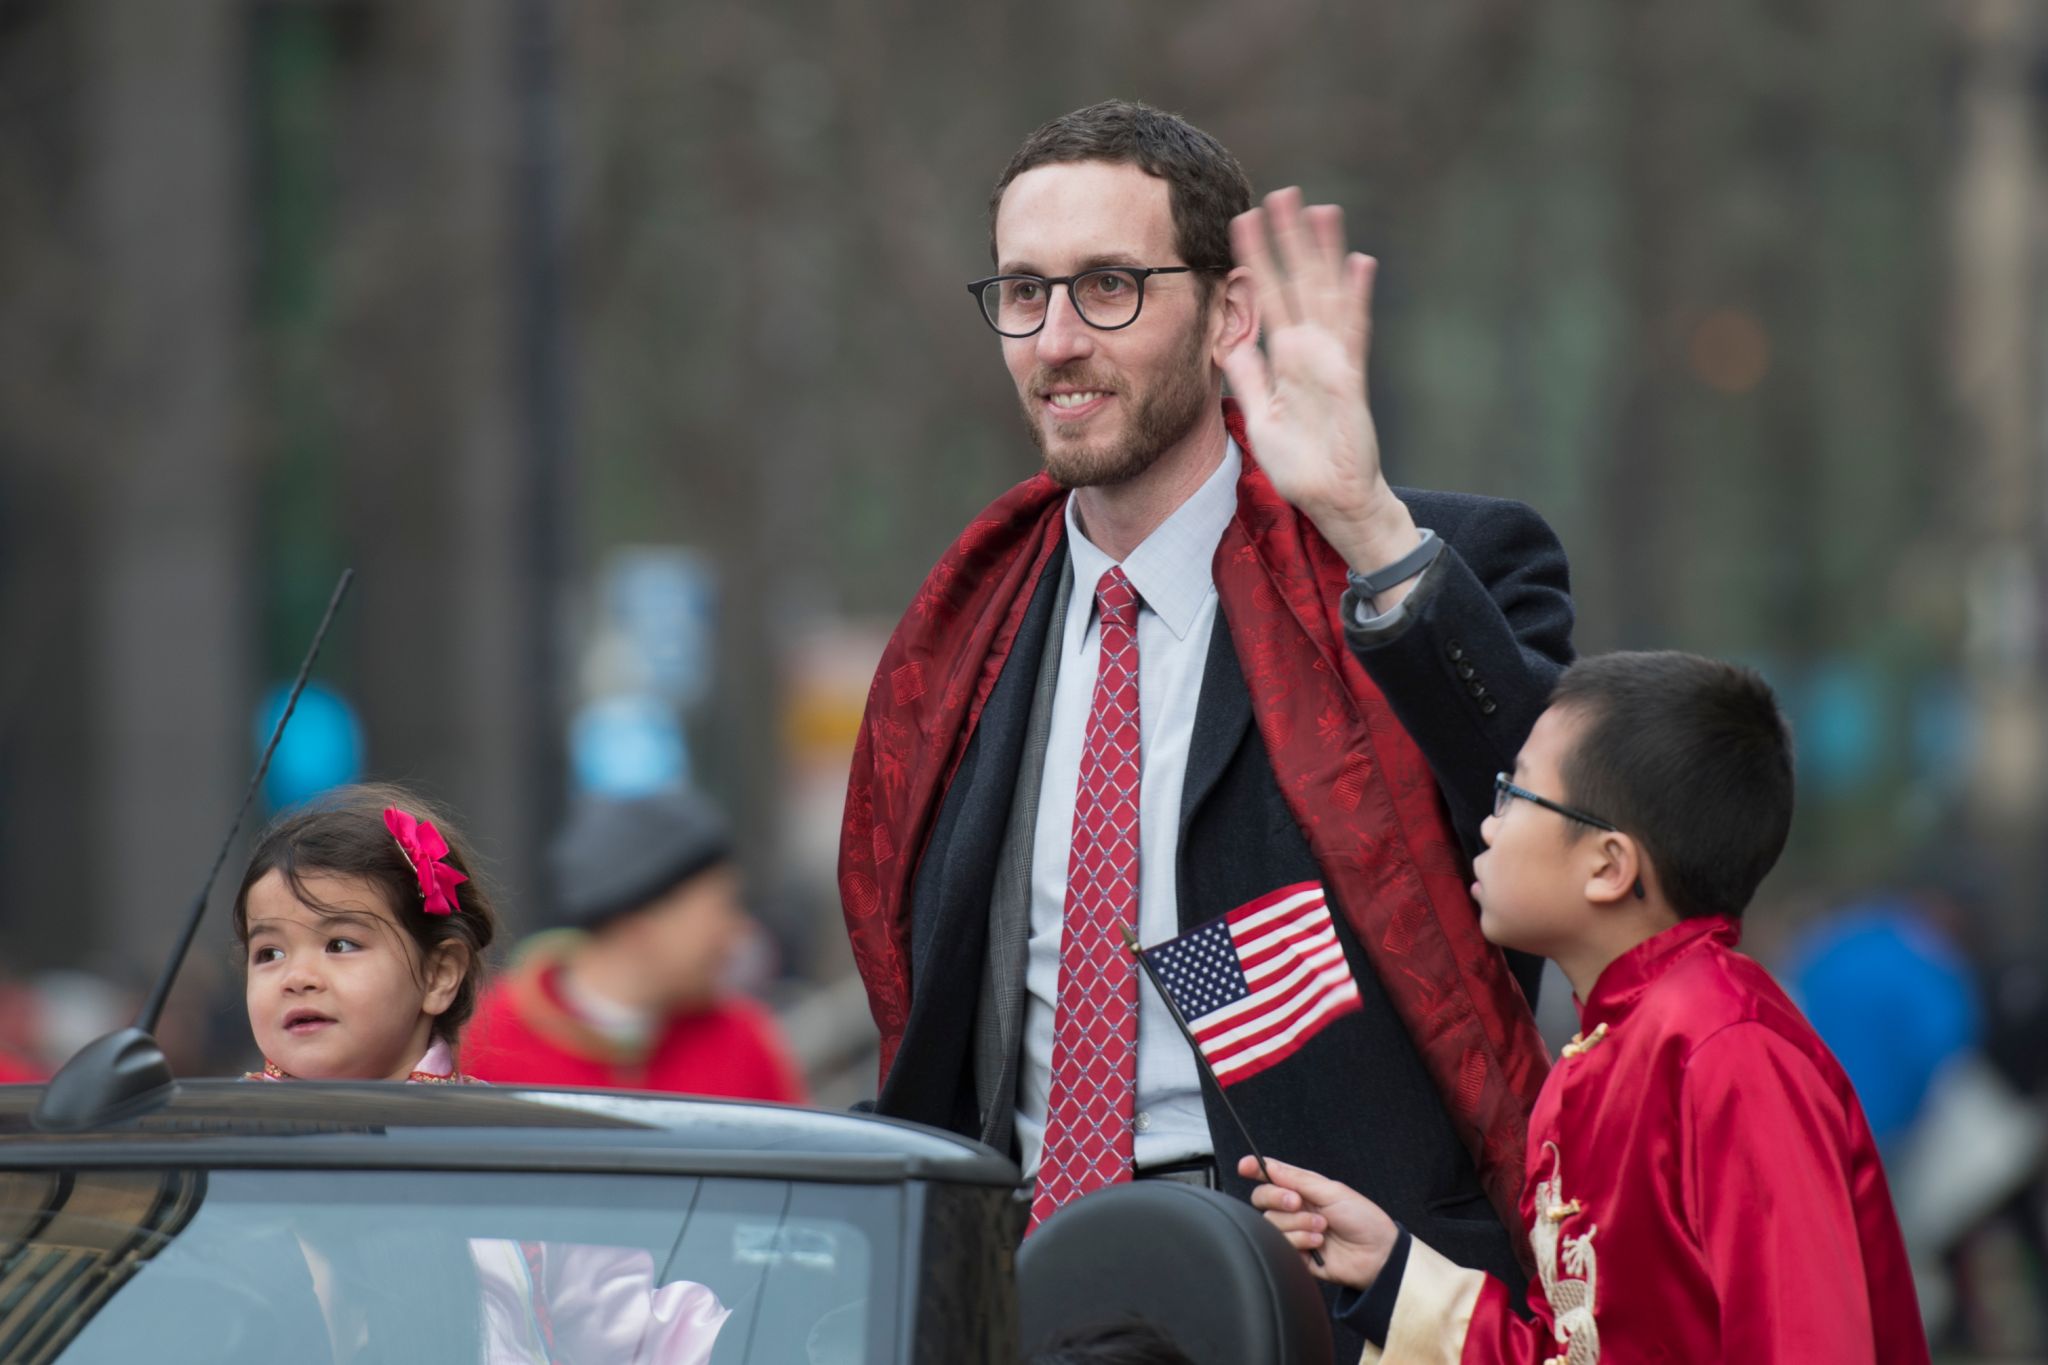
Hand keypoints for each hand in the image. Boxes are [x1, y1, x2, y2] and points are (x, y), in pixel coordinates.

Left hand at [1223, 189, 1421, 588]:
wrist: (1332, 499)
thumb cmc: (1301, 463)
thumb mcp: (1262, 417)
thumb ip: (1250, 379)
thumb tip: (1232, 345)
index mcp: (1287, 359)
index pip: (1268, 299)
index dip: (1256, 261)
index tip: (1241, 223)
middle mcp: (1311, 351)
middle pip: (1299, 283)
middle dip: (1290, 240)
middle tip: (1282, 193)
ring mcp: (1333, 361)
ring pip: (1327, 295)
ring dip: (1324, 254)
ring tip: (1321, 210)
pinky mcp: (1349, 379)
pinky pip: (1352, 333)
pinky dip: (1357, 298)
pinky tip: (1359, 262)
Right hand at [1240, 1154, 1399, 1289]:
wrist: (1377, 1255)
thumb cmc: (1362, 1219)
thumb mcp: (1331, 1191)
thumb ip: (1297, 1179)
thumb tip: (1269, 1165)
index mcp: (1303, 1189)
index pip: (1271, 1176)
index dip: (1255, 1170)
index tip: (1245, 1167)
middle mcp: (1295, 1209)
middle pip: (1262, 1199)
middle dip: (1277, 1198)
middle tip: (1297, 1201)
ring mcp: (1294, 1231)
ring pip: (1271, 1223)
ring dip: (1297, 1223)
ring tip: (1321, 1228)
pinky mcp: (1296, 1254)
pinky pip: (1282, 1245)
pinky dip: (1300, 1241)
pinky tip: (1318, 1244)